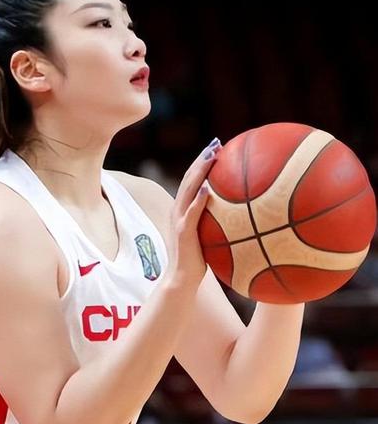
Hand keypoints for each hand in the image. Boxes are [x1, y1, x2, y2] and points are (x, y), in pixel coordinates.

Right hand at [167, 138, 221, 289]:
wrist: (181, 279)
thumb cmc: (198, 261)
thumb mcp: (210, 237)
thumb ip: (219, 223)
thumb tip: (245, 216)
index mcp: (183, 209)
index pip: (192, 180)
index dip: (202, 163)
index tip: (217, 148)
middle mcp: (178, 210)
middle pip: (189, 178)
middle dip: (202, 159)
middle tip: (217, 144)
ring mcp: (179, 219)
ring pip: (188, 189)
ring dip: (199, 171)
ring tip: (211, 156)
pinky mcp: (182, 231)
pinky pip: (191, 212)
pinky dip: (198, 199)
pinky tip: (207, 188)